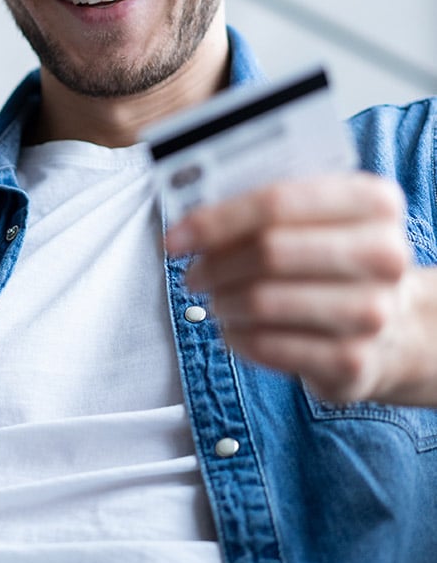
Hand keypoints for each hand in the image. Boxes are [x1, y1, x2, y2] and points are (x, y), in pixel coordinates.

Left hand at [165, 172, 436, 406]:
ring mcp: (373, 312)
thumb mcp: (312, 220)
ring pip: (262, 301)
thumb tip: (189, 224)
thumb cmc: (328, 260)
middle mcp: (384, 255)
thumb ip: (260, 209)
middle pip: (269, 251)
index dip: (216, 220)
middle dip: (214, 264)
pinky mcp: (353, 361)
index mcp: (373, 202)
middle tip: (192, 274)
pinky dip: (236, 337)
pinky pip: (267, 346)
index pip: (278, 202)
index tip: (174, 238)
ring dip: (222, 302)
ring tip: (216, 300)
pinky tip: (235, 329)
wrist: (387, 325)